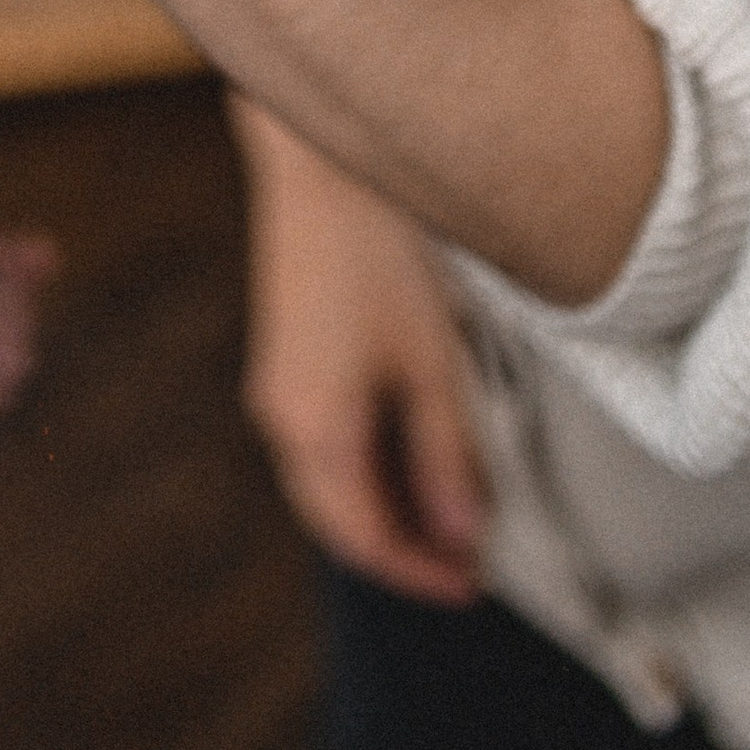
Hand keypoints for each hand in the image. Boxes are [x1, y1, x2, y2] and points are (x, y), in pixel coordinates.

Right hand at [231, 96, 487, 604]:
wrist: (320, 163)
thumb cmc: (377, 253)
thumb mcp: (429, 362)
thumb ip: (446, 456)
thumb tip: (461, 535)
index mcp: (314, 431)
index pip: (366, 539)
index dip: (419, 572)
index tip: (471, 586)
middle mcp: (283, 418)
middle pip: (341, 518)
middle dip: (404, 545)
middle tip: (467, 557)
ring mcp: (279, 385)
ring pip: (331, 480)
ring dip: (388, 504)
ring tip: (453, 503)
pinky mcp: (287, 355)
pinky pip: (323, 438)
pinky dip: (370, 462)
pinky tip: (414, 445)